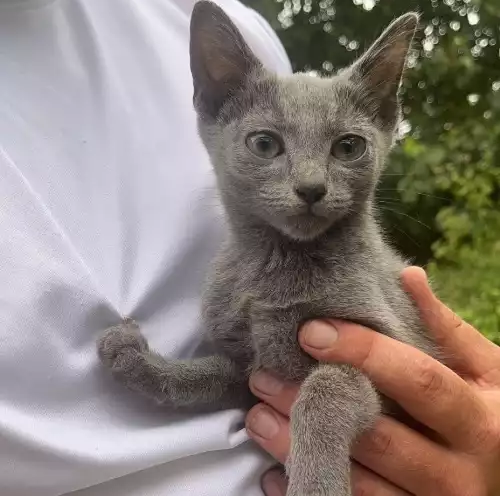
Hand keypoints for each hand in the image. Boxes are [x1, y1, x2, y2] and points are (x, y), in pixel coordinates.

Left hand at [245, 267, 499, 495]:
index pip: (418, 380)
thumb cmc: (493, 413)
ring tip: (259, 417)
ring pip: (357, 484)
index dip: (364, 353)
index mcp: (481, 421)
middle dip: (314, 404)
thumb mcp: (486, 371)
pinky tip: (275, 473)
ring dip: (299, 450)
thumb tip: (409, 276)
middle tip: (263, 377)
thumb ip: (446, 328)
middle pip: (377, 436)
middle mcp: (461, 474)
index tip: (310, 332)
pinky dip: (307, 493)